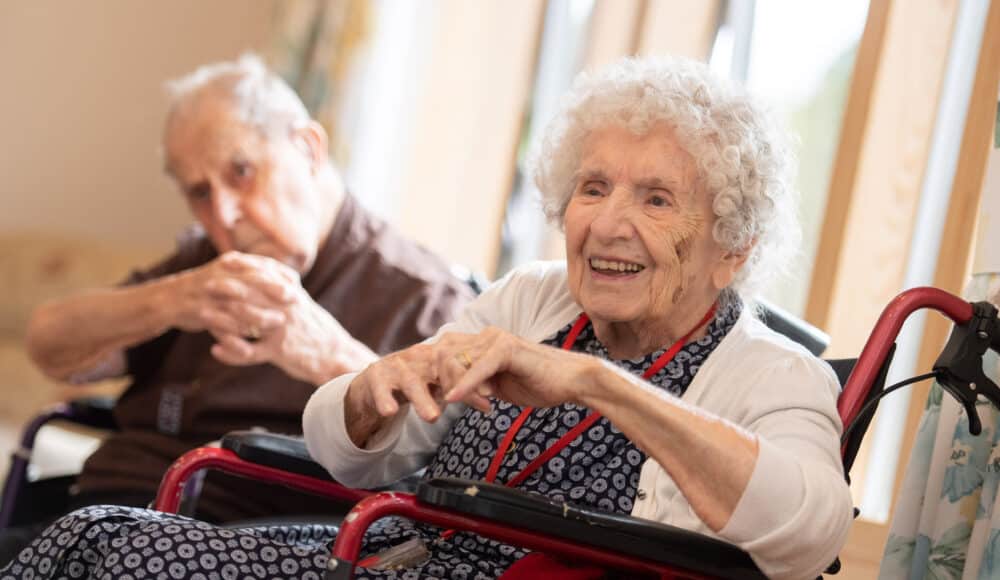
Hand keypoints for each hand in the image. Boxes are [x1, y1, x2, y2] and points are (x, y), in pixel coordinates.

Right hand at [166, 251, 294, 335]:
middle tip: (294, 298)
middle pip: (250, 280)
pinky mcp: (197, 310)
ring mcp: (207, 292)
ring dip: (259, 313)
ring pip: (237, 303)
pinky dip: (236, 331)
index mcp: (229, 264)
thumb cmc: (207, 289)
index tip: (297, 281)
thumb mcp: (228, 274)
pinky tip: (251, 338)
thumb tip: (288, 276)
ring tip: (278, 322)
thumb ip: (254, 273)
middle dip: (273, 289)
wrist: (168, 299)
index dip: (278, 273)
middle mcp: (219, 275)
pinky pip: (220, 321)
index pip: (258, 264)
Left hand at [167, 251, 373, 383]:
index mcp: (291, 294)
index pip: (267, 274)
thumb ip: (283, 285)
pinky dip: (232, 353)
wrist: (335, 354)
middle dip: (229, 287)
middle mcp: (287, 308)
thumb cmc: (314, 328)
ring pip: (249, 321)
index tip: (225, 259)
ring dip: (223, 318)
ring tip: (202, 316)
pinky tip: (215, 351)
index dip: (245, 265)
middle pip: (255, 293)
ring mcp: (283, 330)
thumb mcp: (301, 302)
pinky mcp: (280, 352)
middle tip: (207, 283)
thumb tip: (265, 267)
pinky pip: (252, 353)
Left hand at [343, 327, 594, 446]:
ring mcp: (497, 340)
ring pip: (457, 361)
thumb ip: (476, 384)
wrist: (571, 381)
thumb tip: (454, 394)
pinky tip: (454, 399)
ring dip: (447, 387)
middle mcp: (487, 335)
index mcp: (483, 341)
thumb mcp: (499, 385)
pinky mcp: (508, 350)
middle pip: (443, 354)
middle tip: (422, 402)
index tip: (413, 389)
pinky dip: (465, 385)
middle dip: (429, 378)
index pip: (444, 351)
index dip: (427, 370)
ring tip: (442, 408)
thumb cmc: (539, 384)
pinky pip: (478, 368)